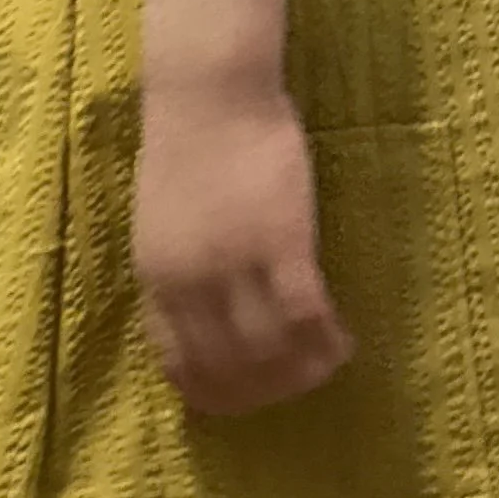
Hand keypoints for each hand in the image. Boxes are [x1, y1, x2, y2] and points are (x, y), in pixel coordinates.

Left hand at [131, 88, 354, 415]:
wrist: (208, 95)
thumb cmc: (186, 149)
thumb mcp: (159, 225)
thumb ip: (177, 273)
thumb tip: (200, 320)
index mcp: (154, 279)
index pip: (180, 364)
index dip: (214, 394)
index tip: (242, 402)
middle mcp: (191, 283)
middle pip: (230, 368)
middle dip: (266, 392)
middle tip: (296, 389)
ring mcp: (236, 266)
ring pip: (273, 351)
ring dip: (304, 372)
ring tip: (326, 366)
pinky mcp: (282, 244)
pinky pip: (308, 317)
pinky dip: (328, 341)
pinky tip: (343, 342)